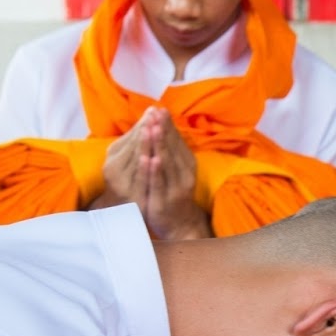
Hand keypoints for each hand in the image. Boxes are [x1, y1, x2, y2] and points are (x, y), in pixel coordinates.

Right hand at [92, 114, 149, 209]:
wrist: (124, 215)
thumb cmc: (129, 182)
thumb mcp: (129, 161)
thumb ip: (136, 141)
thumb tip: (152, 112)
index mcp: (113, 155)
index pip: (131, 136)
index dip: (143, 122)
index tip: (154, 109)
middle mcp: (113, 167)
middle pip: (133, 144)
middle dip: (145, 128)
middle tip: (155, 113)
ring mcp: (121, 181)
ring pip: (135, 159)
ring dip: (143, 143)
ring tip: (152, 127)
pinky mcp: (130, 195)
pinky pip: (139, 179)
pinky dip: (144, 168)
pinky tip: (151, 158)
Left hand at [139, 109, 210, 240]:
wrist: (180, 225)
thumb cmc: (174, 194)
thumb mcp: (177, 172)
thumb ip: (173, 152)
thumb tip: (165, 127)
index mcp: (187, 164)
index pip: (177, 141)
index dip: (168, 125)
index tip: (160, 109)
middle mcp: (184, 174)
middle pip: (172, 148)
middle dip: (163, 129)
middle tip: (156, 112)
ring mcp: (175, 188)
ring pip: (166, 163)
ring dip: (159, 145)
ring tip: (152, 128)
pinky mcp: (164, 200)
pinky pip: (159, 183)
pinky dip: (155, 171)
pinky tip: (149, 159)